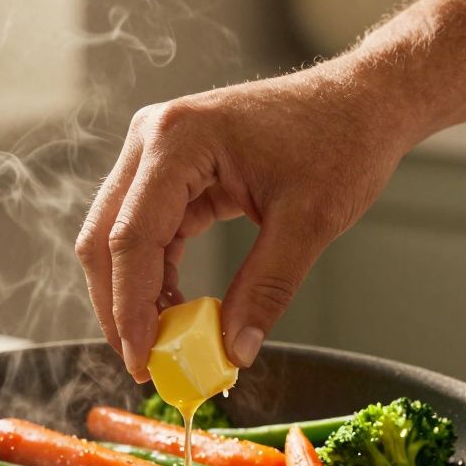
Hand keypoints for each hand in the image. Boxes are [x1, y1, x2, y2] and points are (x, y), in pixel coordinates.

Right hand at [76, 59, 418, 381]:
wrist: (360, 103)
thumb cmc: (340, 141)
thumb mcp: (308, 222)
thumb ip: (267, 288)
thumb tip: (234, 350)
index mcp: (179, 140)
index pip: (131, 237)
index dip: (130, 307)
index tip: (142, 359)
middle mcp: (154, 139)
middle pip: (105, 238)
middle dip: (118, 306)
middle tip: (143, 362)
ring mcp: (157, 153)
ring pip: (117, 238)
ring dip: (133, 294)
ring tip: (163, 344)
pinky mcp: (171, 170)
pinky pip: (145, 231)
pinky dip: (155, 275)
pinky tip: (177, 311)